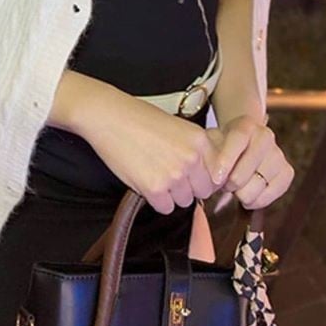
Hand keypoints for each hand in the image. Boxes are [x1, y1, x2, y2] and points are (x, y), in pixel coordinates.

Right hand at [82, 92, 226, 214]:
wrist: (109, 117)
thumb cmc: (140, 118)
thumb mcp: (178, 127)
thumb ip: (195, 149)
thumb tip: (207, 174)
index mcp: (200, 140)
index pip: (216, 175)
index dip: (202, 176)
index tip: (191, 175)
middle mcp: (192, 158)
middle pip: (203, 191)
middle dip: (189, 187)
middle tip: (170, 176)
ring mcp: (174, 174)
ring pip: (184, 201)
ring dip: (171, 194)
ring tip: (155, 174)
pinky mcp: (154, 188)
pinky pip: (165, 208)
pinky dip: (156, 200)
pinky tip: (145, 181)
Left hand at [212, 115, 293, 209]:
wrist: (244, 145)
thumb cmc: (223, 147)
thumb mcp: (212, 143)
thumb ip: (208, 154)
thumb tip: (211, 176)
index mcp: (246, 125)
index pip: (238, 139)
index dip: (226, 160)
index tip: (216, 179)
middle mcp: (266, 136)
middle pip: (246, 169)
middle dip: (230, 183)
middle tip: (224, 184)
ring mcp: (279, 154)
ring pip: (257, 185)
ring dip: (241, 194)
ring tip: (235, 188)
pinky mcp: (287, 172)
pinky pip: (270, 195)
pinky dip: (255, 201)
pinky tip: (247, 196)